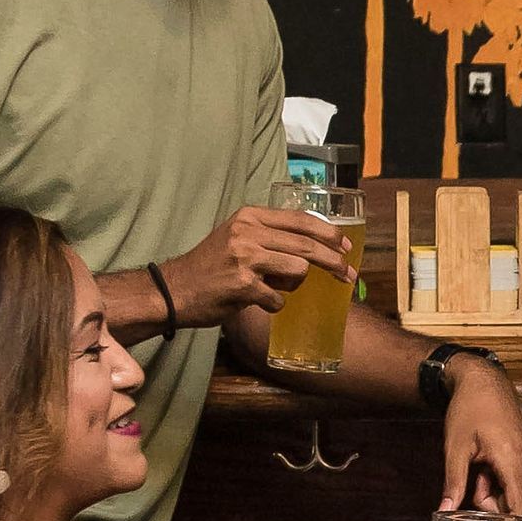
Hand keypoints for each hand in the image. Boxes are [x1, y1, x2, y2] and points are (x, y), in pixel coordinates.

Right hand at [164, 205, 353, 327]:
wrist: (173, 290)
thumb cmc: (210, 267)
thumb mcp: (238, 237)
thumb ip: (270, 236)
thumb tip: (315, 244)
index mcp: (250, 216)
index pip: (301, 220)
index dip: (329, 234)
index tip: (346, 247)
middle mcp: (248, 232)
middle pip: (307, 246)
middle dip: (333, 262)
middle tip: (348, 275)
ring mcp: (245, 258)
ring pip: (298, 271)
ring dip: (293, 286)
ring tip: (273, 288)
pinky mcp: (243, 285)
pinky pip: (278, 299)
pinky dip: (273, 304)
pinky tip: (256, 301)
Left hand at [439, 356, 521, 512]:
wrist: (485, 381)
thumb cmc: (470, 409)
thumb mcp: (455, 448)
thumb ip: (454, 483)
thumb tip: (445, 512)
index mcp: (513, 462)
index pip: (520, 510)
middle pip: (514, 505)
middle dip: (490, 503)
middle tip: (473, 479)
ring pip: (515, 494)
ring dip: (494, 491)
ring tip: (480, 466)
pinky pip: (518, 483)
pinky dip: (501, 481)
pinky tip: (488, 463)